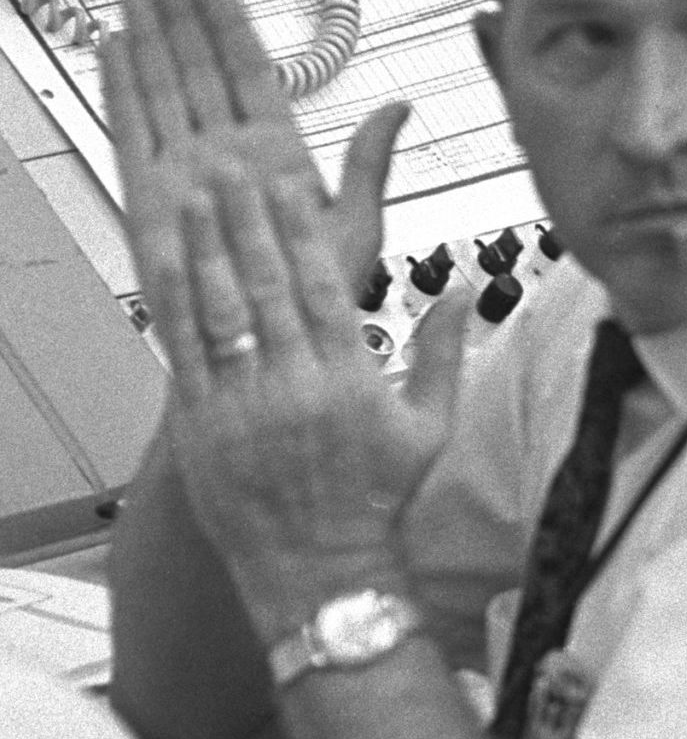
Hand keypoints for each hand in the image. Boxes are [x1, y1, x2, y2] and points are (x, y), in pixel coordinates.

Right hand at [102, 0, 406, 297]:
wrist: (270, 354)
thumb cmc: (312, 297)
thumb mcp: (356, 224)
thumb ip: (369, 162)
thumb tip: (399, 108)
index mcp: (277, 153)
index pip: (250, 71)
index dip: (230, 23)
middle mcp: (225, 153)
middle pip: (197, 67)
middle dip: (179, 13)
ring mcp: (185, 171)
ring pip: (162, 88)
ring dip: (147, 36)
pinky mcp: (150, 198)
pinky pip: (131, 133)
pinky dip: (120, 89)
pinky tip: (111, 48)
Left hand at [140, 159, 467, 647]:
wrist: (323, 571)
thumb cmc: (378, 501)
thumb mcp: (428, 426)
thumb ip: (441, 352)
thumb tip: (458, 289)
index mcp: (349, 379)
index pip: (319, 284)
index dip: (298, 228)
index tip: (288, 183)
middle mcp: (293, 386)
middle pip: (265, 283)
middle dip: (247, 218)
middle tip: (234, 167)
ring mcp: (243, 406)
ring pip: (221, 309)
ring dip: (207, 246)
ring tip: (199, 198)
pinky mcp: (204, 427)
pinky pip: (186, 353)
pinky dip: (178, 304)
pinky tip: (174, 265)